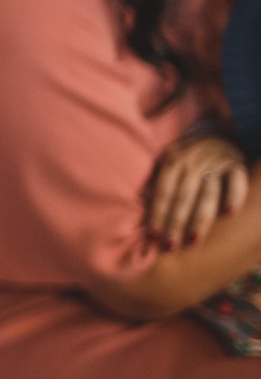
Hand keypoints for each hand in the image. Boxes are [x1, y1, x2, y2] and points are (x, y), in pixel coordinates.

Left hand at [147, 134, 248, 249]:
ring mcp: (215, 163)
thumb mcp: (163, 160)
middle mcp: (193, 162)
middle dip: (175, 223)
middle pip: (183, 197)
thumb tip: (140, 199)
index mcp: (171, 161)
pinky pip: (237, 181)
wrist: (215, 132)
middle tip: (169, 246)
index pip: (163, 192)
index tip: (152, 236)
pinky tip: (230, 213)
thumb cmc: (184, 154)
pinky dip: (235, 195)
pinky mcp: (236, 165)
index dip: (157, 214)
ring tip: (193, 240)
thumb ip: (152, 179)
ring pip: (208, 194)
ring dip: (200, 218)